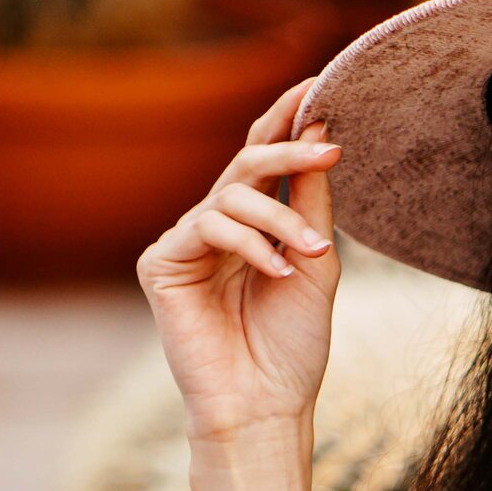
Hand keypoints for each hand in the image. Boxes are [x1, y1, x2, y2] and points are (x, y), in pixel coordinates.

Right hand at [138, 78, 342, 445]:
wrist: (265, 405)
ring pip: (233, 196)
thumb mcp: (318, 261)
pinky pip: (207, 227)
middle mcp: (217, 226)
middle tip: (330, 146)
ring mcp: (187, 243)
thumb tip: (317, 128)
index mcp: (255, 224)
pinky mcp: (161, 263)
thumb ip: (312, 199)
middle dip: (290, 149)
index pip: (265, 158)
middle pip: (247, 164)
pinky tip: (278, 271)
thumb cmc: (293, 344)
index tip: (318, 85)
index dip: (286, 119)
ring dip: (281, 219)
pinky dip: (251, 245)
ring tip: (313, 252)